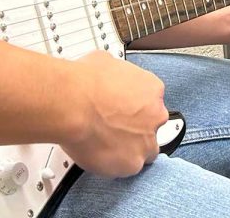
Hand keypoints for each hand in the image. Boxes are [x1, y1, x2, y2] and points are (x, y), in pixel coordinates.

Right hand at [62, 51, 168, 177]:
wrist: (73, 104)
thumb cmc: (84, 82)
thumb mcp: (104, 61)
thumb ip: (115, 74)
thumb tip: (106, 73)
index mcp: (152, 89)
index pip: (152, 102)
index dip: (134, 107)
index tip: (122, 110)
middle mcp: (155, 116)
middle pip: (151, 126)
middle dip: (135, 128)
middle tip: (113, 127)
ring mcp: (146, 141)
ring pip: (143, 151)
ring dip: (128, 148)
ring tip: (105, 144)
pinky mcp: (131, 164)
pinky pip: (126, 168)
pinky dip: (114, 164)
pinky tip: (99, 154)